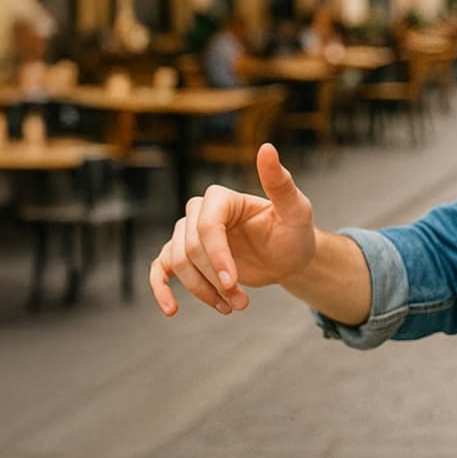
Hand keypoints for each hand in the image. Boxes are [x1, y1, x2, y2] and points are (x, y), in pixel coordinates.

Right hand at [149, 143, 318, 315]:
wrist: (289, 257)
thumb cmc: (294, 231)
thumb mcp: (296, 210)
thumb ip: (280, 183)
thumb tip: (266, 147)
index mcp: (222, 198)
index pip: (206, 225)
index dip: (216, 255)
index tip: (233, 281)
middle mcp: (201, 212)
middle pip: (190, 247)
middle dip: (214, 279)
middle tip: (241, 302)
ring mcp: (190, 235)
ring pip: (177, 262)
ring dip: (201, 291)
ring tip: (231, 307)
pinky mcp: (186, 256)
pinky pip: (160, 269)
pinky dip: (161, 289)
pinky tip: (172, 309)